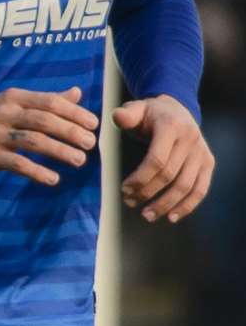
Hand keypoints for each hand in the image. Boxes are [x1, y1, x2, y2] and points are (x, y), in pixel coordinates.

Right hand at [0, 85, 99, 185]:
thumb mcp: (12, 102)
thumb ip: (45, 99)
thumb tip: (78, 93)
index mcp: (14, 98)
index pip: (50, 102)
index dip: (75, 113)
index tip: (94, 124)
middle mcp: (5, 113)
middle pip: (45, 121)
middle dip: (71, 132)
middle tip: (91, 143)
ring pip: (34, 142)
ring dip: (60, 152)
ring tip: (80, 161)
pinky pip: (17, 164)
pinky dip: (37, 172)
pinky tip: (54, 179)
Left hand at [114, 95, 212, 222]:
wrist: (177, 110)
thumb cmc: (151, 114)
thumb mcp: (137, 108)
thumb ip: (126, 114)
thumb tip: (117, 117)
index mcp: (171, 127)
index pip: (157, 159)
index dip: (140, 178)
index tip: (124, 189)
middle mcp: (191, 140)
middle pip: (169, 176)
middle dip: (147, 193)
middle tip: (129, 202)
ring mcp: (202, 153)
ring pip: (185, 186)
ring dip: (165, 204)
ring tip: (147, 215)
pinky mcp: (208, 163)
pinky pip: (200, 189)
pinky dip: (187, 206)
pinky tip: (172, 217)